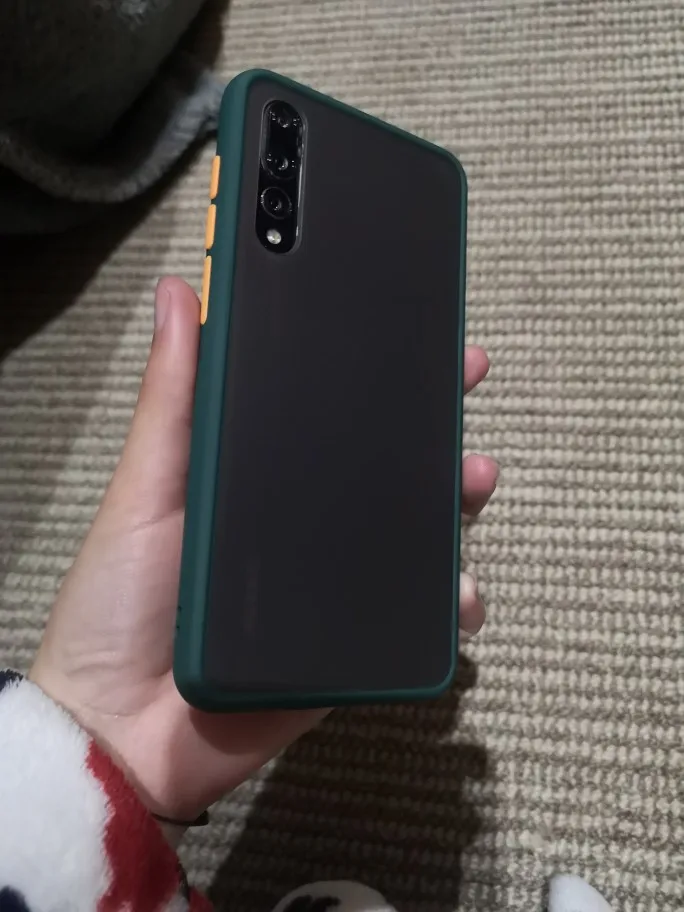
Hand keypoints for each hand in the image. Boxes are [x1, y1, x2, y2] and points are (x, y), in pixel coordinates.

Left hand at [30, 277, 497, 826]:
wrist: (122, 732)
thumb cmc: (118, 603)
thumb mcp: (145, 489)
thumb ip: (171, 399)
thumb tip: (174, 292)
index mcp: (259, 479)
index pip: (328, 413)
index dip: (373, 370)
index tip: (415, 328)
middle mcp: (305, 526)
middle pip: (385, 468)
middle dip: (432, 424)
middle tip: (462, 382)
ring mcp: (336, 586)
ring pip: (415, 535)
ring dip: (455, 503)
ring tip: (471, 479)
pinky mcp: (355, 644)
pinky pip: (418, 620)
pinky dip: (450, 603)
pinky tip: (458, 589)